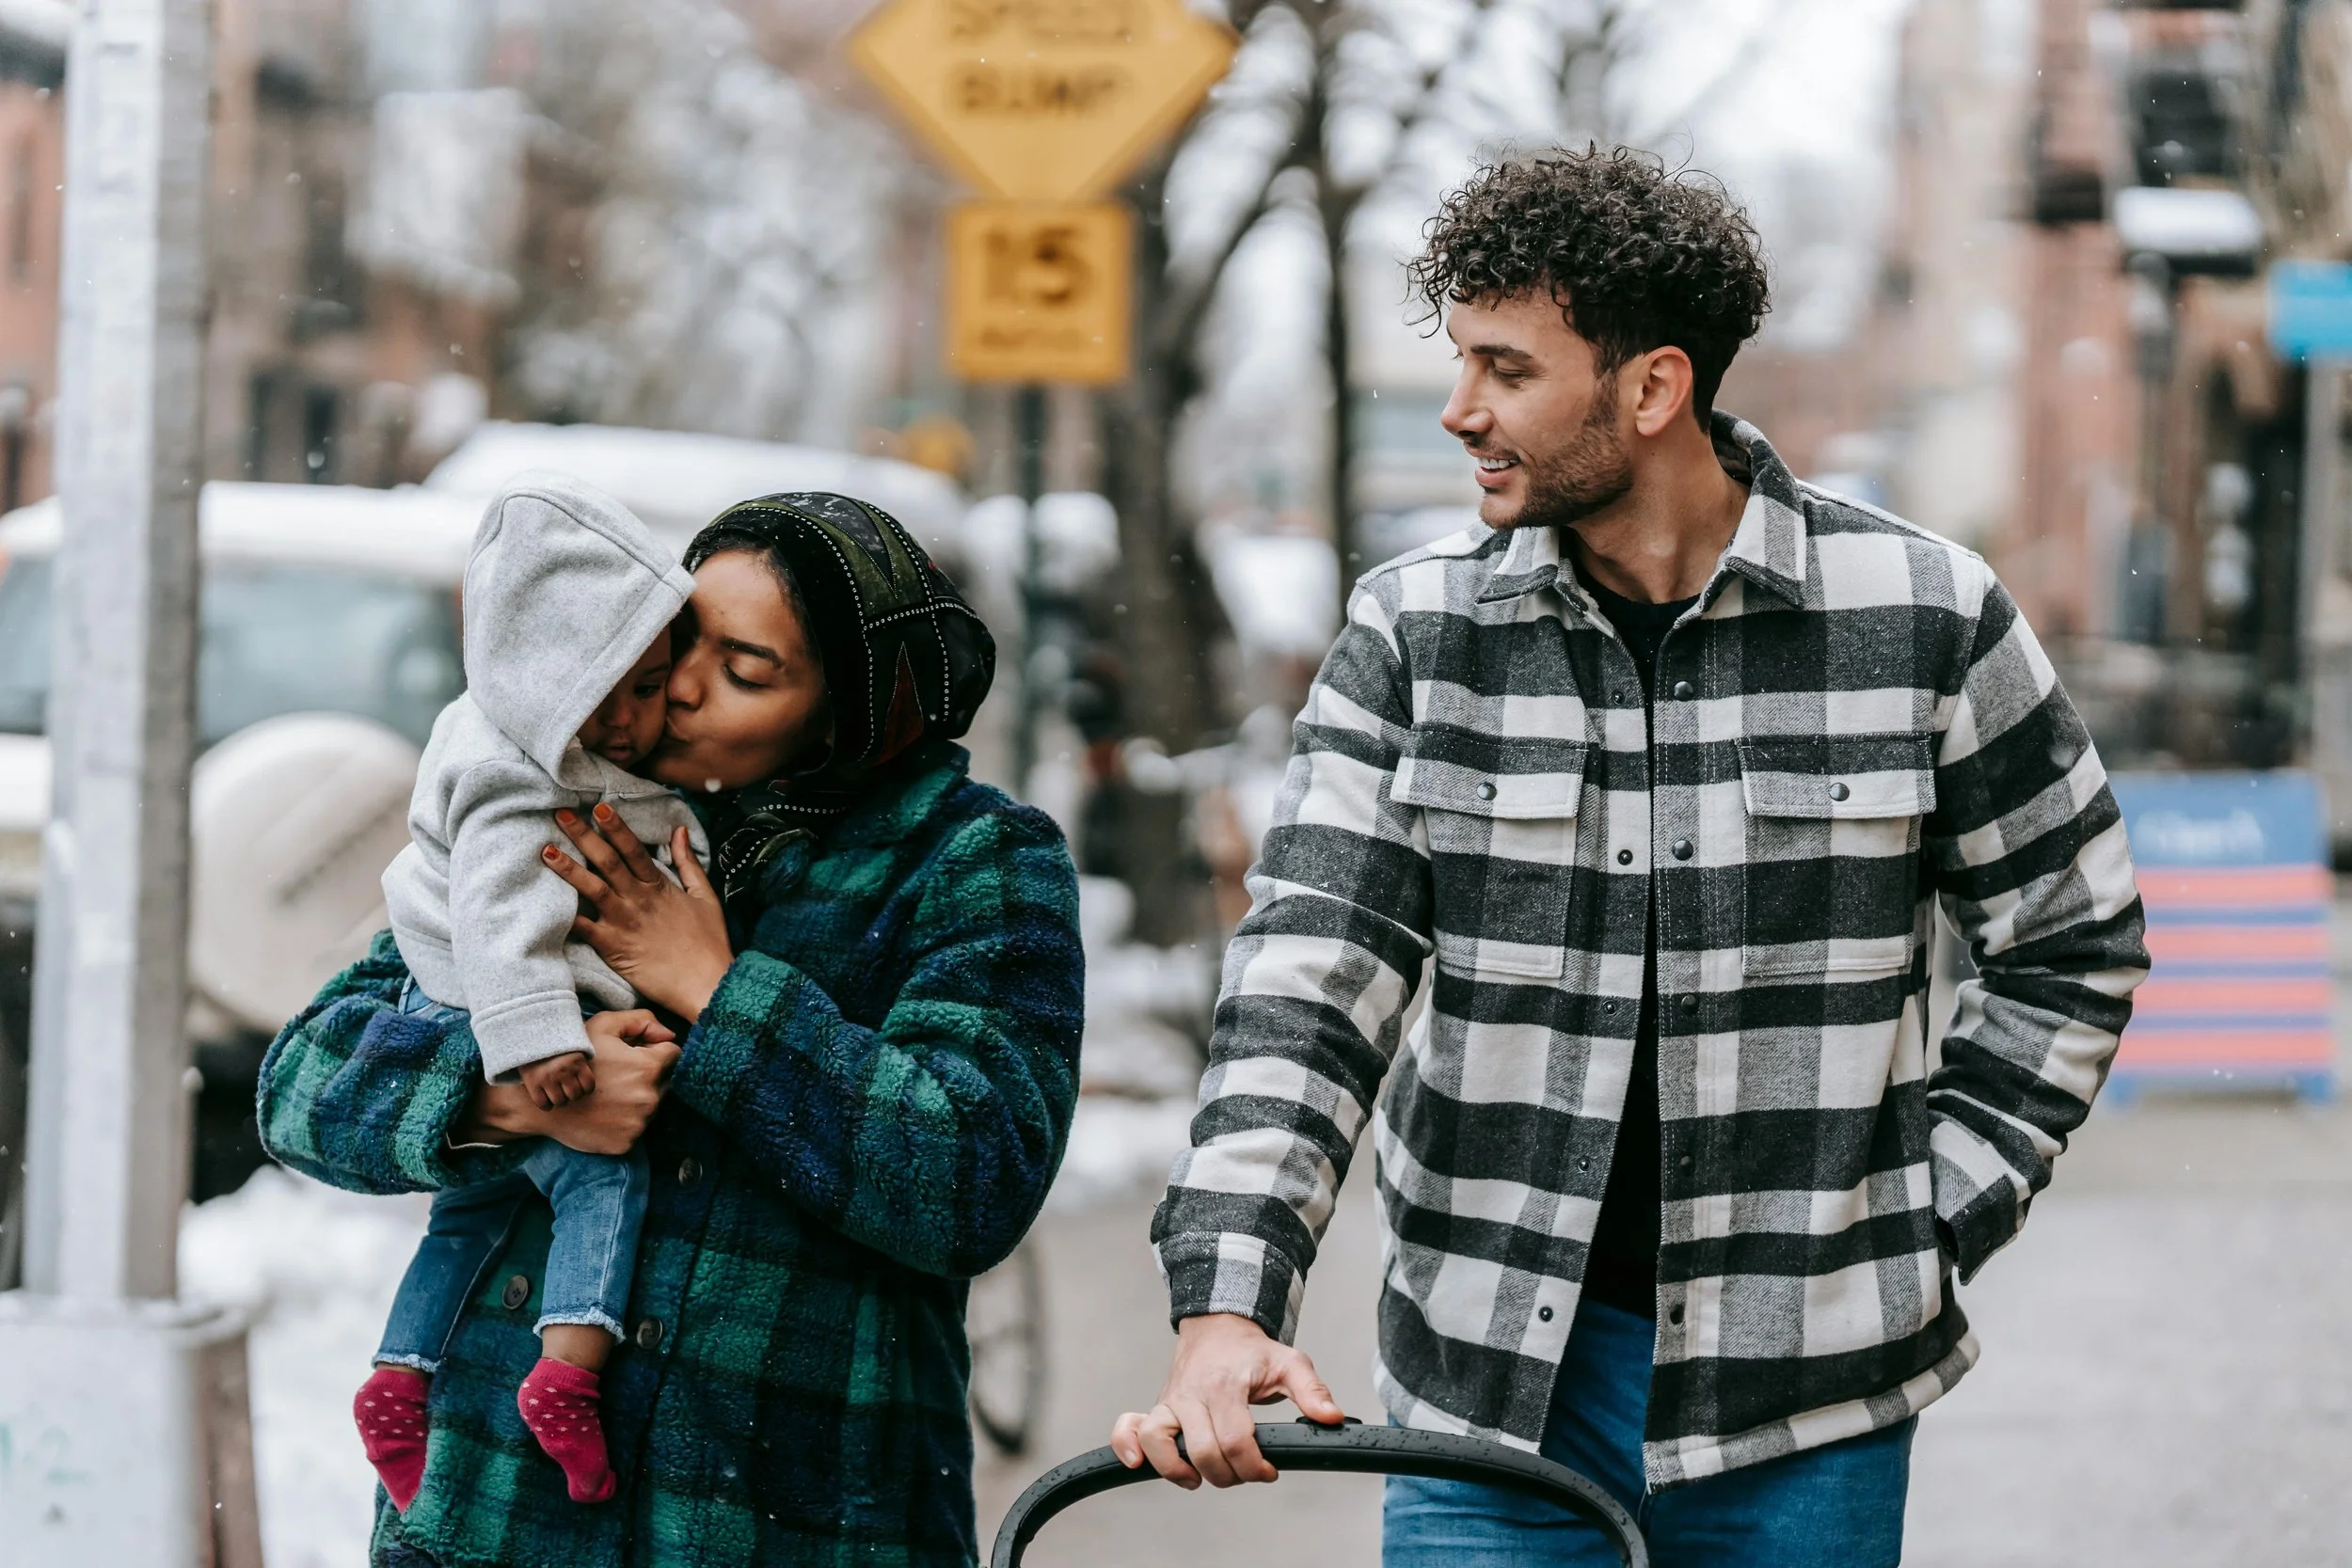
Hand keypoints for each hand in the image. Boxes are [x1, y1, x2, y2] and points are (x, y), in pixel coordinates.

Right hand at [463, 1010, 679, 1155]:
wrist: (543, 1102)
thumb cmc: (574, 1059)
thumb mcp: (604, 1026)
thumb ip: (642, 1021)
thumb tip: (670, 1035)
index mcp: (649, 1068)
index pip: (673, 1055)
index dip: (654, 1052)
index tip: (636, 1054)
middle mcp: (650, 1097)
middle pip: (665, 1082)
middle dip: (650, 1076)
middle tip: (619, 1076)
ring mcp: (639, 1123)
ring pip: (653, 1106)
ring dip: (638, 1099)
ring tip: (610, 1094)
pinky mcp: (627, 1143)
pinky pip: (637, 1128)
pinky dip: (626, 1121)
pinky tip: (606, 1113)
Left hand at [544, 804, 732, 1018]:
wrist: (706, 984)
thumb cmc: (709, 942)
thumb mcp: (705, 897)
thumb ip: (688, 863)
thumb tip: (679, 830)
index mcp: (659, 886)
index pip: (633, 849)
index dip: (616, 827)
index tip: (598, 807)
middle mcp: (638, 900)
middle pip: (606, 861)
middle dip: (583, 836)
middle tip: (561, 815)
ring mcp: (623, 923)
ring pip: (590, 889)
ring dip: (567, 869)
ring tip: (546, 851)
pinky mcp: (612, 948)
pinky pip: (583, 928)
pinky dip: (565, 916)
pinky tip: (544, 902)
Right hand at [1109, 1314, 1344, 1488]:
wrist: (1218, 1325)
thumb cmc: (1251, 1351)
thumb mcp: (1289, 1363)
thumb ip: (1312, 1391)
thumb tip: (1332, 1418)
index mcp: (1225, 1384)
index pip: (1235, 1440)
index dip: (1254, 1466)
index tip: (1268, 1469)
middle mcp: (1192, 1393)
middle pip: (1201, 1452)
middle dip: (1228, 1474)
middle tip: (1245, 1470)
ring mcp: (1171, 1401)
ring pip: (1158, 1442)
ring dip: (1179, 1470)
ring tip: (1199, 1477)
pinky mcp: (1157, 1408)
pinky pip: (1130, 1428)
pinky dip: (1127, 1445)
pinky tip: (1136, 1462)